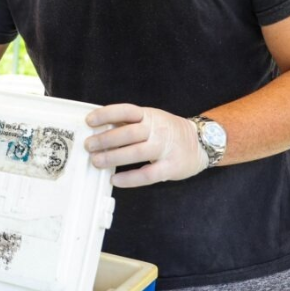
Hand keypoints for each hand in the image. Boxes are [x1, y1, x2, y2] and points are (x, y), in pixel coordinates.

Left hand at [85, 104, 207, 187]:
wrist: (200, 143)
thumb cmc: (167, 131)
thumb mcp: (150, 119)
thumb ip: (128, 123)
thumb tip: (99, 129)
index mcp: (149, 115)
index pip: (126, 110)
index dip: (106, 114)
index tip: (89, 121)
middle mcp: (157, 130)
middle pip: (128, 133)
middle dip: (105, 139)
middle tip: (89, 146)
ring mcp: (165, 148)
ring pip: (136, 153)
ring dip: (113, 158)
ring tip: (96, 161)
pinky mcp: (171, 167)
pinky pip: (147, 174)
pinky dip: (129, 178)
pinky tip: (115, 179)